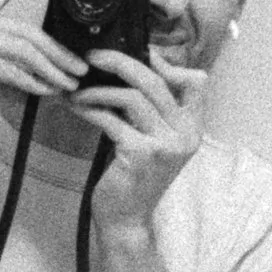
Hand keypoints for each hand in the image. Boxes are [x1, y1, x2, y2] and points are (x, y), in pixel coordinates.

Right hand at [0, 0, 86, 152]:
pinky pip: (12, 69)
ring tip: (70, 84)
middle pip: (25, 28)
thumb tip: (59, 65)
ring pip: (23, 48)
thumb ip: (20, 63)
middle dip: (57, 51)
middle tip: (80, 68)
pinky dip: (33, 83)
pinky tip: (46, 92)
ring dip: (52, 70)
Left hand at [67, 45, 206, 231]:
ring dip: (98, 89)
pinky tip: (75, 106)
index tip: (136, 53)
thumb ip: (153, 110)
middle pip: (155, 82)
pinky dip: (89, 109)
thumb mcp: (154, 140)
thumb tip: (131, 66)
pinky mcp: (141, 155)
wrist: (127, 218)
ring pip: (132, 97)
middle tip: (92, 57)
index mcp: (193, 128)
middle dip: (120, 63)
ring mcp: (165, 145)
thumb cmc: (135, 176)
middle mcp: (186, 135)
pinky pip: (111, 119)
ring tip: (77, 90)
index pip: (196, 82)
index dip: (167, 63)